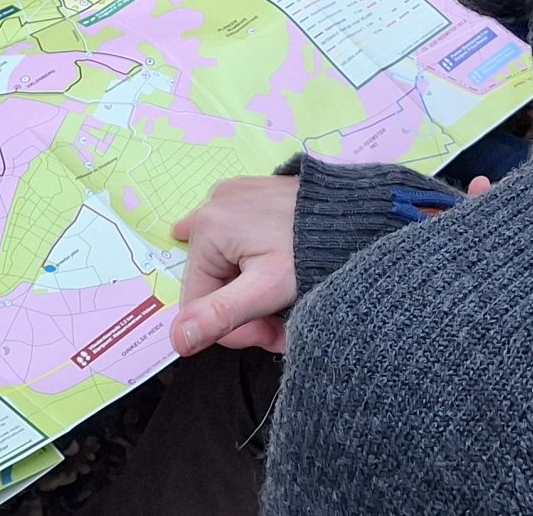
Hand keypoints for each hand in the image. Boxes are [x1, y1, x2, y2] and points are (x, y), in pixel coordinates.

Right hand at [169, 174, 298, 356]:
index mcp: (206, 230)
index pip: (198, 306)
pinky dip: (252, 260)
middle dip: (247, 311)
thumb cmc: (311, 251)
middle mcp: (211, 206)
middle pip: (214, 283)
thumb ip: (220, 315)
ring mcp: (230, 195)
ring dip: (252, 290)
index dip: (234, 330)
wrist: (356, 211)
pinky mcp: (249, 192)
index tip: (272, 335)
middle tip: (285, 324)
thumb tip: (176, 340)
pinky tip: (264, 266)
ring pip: (227, 264)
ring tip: (287, 297)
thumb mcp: (267, 289)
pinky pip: (236, 238)